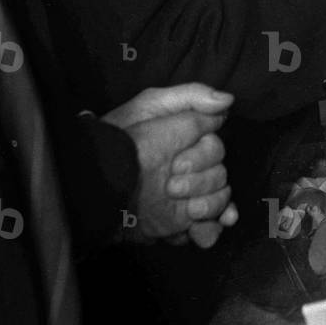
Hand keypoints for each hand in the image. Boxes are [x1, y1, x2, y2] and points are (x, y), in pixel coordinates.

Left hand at [102, 84, 237, 247]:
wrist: (97, 181)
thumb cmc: (122, 137)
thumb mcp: (153, 105)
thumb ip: (193, 96)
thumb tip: (228, 101)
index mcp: (189, 140)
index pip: (216, 147)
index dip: (204, 155)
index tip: (179, 163)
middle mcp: (192, 168)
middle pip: (220, 173)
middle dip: (202, 181)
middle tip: (172, 184)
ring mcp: (187, 196)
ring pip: (220, 199)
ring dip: (209, 204)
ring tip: (188, 210)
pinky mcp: (179, 222)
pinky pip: (208, 227)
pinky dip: (211, 229)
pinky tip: (202, 229)